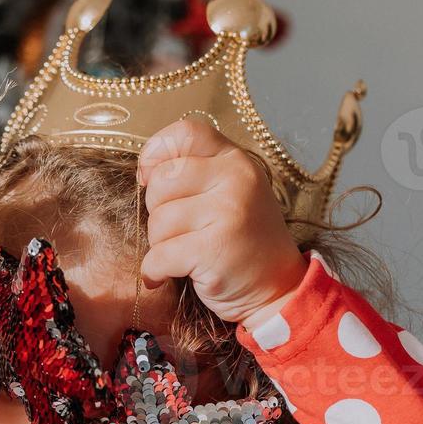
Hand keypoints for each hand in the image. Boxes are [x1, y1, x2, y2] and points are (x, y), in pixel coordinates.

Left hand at [137, 118, 307, 330]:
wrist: (277, 290)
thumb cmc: (242, 241)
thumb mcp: (230, 193)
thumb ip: (197, 173)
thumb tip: (145, 172)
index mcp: (236, 160)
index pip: (185, 133)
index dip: (155, 153)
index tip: (149, 178)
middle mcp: (236, 179)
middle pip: (161, 181)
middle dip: (157, 211)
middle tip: (180, 231)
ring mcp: (228, 213)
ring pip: (157, 222)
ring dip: (160, 245)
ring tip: (186, 254)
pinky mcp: (215, 249)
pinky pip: (158, 256)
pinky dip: (155, 272)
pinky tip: (167, 275)